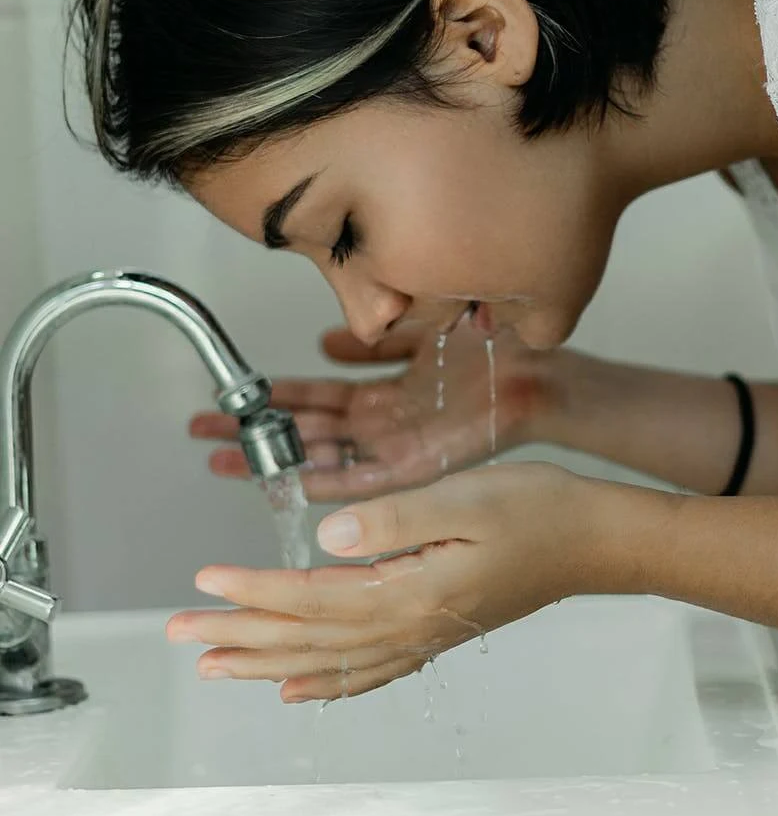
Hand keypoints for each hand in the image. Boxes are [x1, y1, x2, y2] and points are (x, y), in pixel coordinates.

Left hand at [165, 461, 621, 699]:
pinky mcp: (436, 632)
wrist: (594, 540)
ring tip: (217, 665)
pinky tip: (299, 690)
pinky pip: (369, 672)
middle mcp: (411, 625)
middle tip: (181, 632)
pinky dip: (327, 685)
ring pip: (329, 661)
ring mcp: (424, 635)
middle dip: (240, 634)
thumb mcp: (466, 497)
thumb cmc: (538, 510)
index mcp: (412, 591)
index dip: (254, 590)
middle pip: (308, 639)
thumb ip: (395, 520)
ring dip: (268, 663)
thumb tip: (327, 541)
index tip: (206, 579)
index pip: (312, 598)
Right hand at [189, 321, 570, 500]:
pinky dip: (331, 483)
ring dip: (276, 460)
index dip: (268, 399)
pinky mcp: (419, 466)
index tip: (227, 401)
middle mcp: (380, 425)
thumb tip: (326, 339)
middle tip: (202, 435)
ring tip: (227, 461)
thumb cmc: (489, 351)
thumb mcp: (416, 332)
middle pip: (304, 432)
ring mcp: (395, 448)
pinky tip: (295, 483)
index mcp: (380, 395)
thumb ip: (371, 340)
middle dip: (253, 434)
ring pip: (323, 457)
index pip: (311, 398)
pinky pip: (366, 479)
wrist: (538, 373)